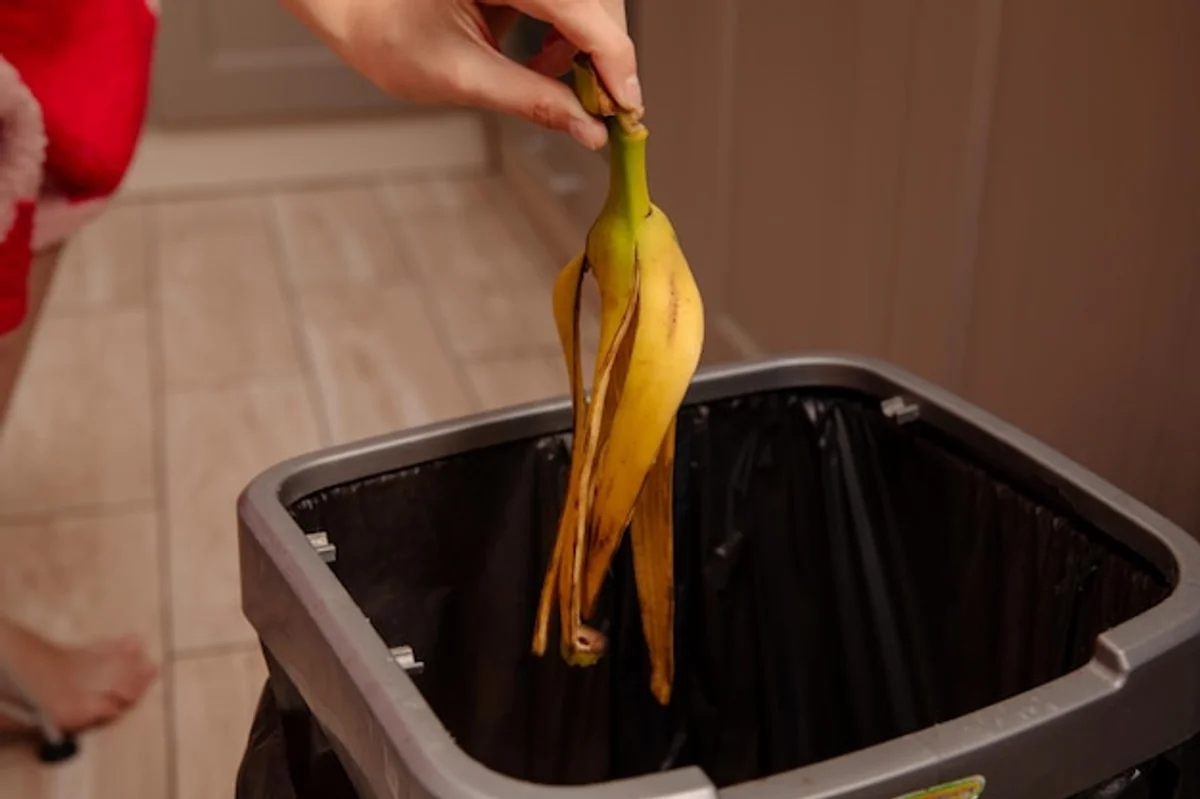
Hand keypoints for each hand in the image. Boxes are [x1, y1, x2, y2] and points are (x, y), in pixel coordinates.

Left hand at [281, 0, 639, 149]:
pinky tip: (541, 59)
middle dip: (604, 57)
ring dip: (587, 47)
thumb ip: (532, 103)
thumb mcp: (462, 78)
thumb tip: (590, 132)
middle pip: (597, 3)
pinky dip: (569, 35)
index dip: (615, 62)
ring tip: (550, 79)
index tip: (628, 109)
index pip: (583, 11)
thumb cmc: (390, 36)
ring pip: (590, 3)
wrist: (358, 10)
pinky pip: (570, 1)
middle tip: (596, 109)